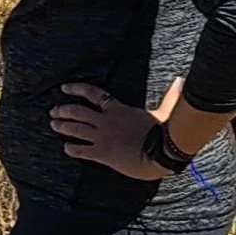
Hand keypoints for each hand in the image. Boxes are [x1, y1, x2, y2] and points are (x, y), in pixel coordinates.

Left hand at [50, 78, 183, 179]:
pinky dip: (73, 149)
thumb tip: (181, 81)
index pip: (94, 94)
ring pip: (76, 129)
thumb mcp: (165, 111)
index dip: (77, 89)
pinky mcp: (103, 153)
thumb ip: (170, 97)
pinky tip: (66, 148)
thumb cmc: (163, 132)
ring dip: (63, 126)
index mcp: (118, 109)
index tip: (64, 88)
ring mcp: (103, 137)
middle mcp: (106, 121)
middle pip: (78, 112)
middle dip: (64, 110)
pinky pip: (82, 150)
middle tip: (53, 111)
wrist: (160, 153)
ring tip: (53, 124)